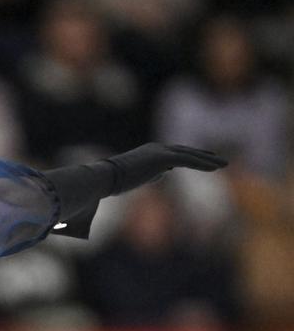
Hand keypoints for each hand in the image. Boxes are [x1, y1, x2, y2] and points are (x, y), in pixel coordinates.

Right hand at [105, 143, 227, 194]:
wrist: (106, 177)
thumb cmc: (112, 182)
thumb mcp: (134, 179)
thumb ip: (150, 175)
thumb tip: (162, 174)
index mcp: (149, 154)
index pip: (173, 155)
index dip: (189, 157)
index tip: (200, 161)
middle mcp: (156, 149)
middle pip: (185, 151)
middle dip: (203, 155)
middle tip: (218, 159)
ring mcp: (160, 151)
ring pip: (190, 154)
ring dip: (208, 159)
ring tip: (224, 164)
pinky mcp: (163, 157)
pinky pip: (188, 160)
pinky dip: (203, 163)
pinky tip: (216, 168)